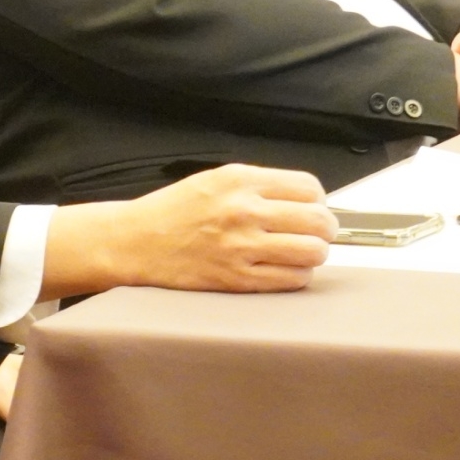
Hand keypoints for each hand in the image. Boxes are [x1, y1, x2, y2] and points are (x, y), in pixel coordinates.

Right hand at [42, 164, 336, 297]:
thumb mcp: (215, 180)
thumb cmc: (173, 211)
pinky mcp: (238, 279)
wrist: (135, 242)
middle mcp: (244, 210)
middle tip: (315, 233)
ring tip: (299, 253)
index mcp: (240, 180)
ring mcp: (242, 246)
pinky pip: (292, 279)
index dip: (317, 200)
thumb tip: (306, 201)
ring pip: (313, 252)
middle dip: (324, 229)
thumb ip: (259, 186)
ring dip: (313, 254)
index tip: (310, 208)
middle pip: (319, 221)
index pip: (309, 188)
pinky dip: (296, 276)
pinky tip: (282, 269)